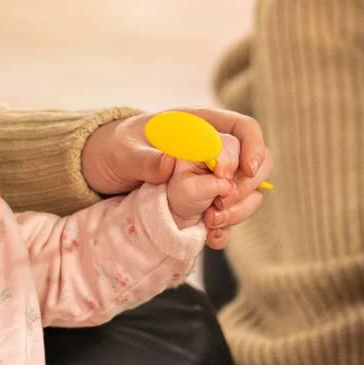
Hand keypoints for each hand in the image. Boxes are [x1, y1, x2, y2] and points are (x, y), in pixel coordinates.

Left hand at [83, 108, 271, 248]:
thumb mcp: (123, 151)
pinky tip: (212, 238)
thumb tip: (169, 163)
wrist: (106, 170)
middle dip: (247, 186)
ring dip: (238, 210)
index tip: (245, 170)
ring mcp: (213, 178)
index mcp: (200, 126)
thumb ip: (145, 158)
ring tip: (212, 222)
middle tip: (222, 202)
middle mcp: (214, 150)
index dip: (253, 147)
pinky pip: (227, 215)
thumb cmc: (116, 148)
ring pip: (248, 192)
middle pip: (256, 162)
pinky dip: (225, 229)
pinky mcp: (206, 201)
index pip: (243, 128)